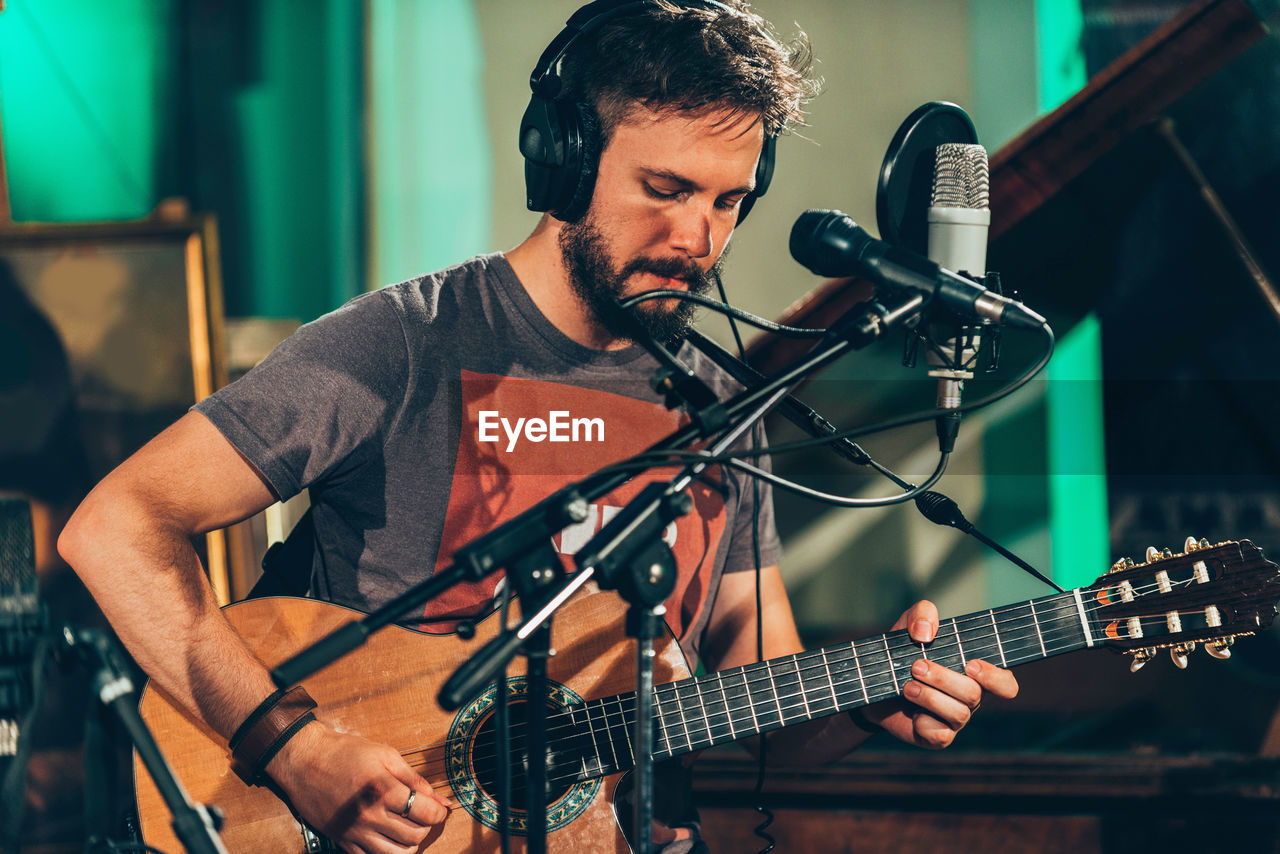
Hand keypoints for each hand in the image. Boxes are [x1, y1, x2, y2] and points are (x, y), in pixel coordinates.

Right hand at [266, 721, 449, 852]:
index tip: (438, 808)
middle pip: (415, 836)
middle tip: (420, 814)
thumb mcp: (386, 755)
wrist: (305, 761)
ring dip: (409, 844)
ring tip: (407, 828)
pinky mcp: (343, 841)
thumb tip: (441, 799)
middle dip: (425, 826)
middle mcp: (370, 815)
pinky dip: (386, 853)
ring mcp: (355, 831)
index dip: (439, 812)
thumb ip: (415, 779)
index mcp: (384, 790)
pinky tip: (388, 839)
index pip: (426, 814)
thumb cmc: (346, 753)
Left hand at [862, 600, 1017, 748]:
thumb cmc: (902, 651)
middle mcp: (970, 698)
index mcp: (975, 673)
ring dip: (929, 697)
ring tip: (906, 686)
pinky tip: (911, 710)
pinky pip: (940, 736)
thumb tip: (926, 632)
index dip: (995, 677)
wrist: (873, 682)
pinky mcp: (937, 737)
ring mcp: (955, 719)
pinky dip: (923, 722)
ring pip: (959, 714)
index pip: (1006, 683)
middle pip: (974, 694)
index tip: (971, 664)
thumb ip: (922, 613)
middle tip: (917, 666)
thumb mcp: (909, 624)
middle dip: (944, 678)